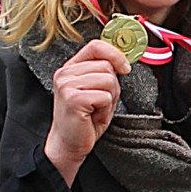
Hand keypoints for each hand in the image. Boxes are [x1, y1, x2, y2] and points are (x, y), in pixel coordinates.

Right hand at [44, 39, 130, 183]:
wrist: (68, 145)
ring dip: (109, 100)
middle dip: (113, 86)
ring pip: (109, 80)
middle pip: (106, 65)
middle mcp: (65, 73)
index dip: (115, 54)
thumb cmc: (84, 120)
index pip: (96, 46)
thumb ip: (105, 73)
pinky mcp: (73, 99)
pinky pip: (105, 97)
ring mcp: (67, 85)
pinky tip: (93, 117)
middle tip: (101, 103)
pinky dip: (105, 110)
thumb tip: (123, 61)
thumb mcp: (96, 91)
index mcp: (70, 68)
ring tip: (96, 110)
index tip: (125, 68)